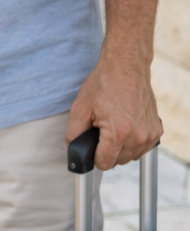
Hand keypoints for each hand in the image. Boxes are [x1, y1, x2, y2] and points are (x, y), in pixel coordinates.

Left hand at [65, 54, 161, 168]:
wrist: (126, 67)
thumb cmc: (104, 84)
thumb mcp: (80, 107)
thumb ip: (74, 132)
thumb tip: (73, 148)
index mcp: (119, 132)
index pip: (104, 163)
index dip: (93, 156)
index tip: (91, 146)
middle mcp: (138, 136)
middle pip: (118, 161)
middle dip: (106, 150)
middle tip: (100, 130)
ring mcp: (150, 134)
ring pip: (130, 156)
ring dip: (120, 148)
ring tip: (112, 127)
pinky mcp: (157, 130)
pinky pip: (142, 148)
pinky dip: (132, 142)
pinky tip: (124, 127)